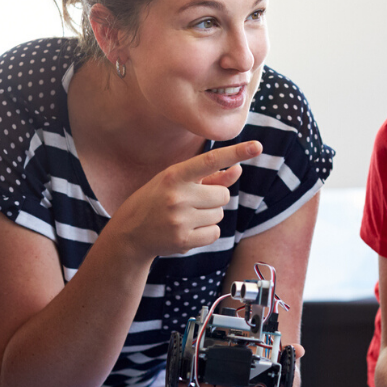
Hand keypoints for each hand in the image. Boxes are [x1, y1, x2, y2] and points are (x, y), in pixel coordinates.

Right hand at [111, 141, 261, 260]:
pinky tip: (188, 230)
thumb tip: (238, 170)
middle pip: (223, 195)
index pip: (211, 160)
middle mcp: (177, 196)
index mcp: (175, 175)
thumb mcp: (177, 181)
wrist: (130, 232)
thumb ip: (210, 176)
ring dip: (209, 215)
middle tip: (194, 202)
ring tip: (186, 216)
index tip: (257, 146)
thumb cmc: (158, 199)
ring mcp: (179, 220)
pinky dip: (207, 232)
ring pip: (219, 215)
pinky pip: (214, 233)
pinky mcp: (182, 240)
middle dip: (215, 198)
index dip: (236, 152)